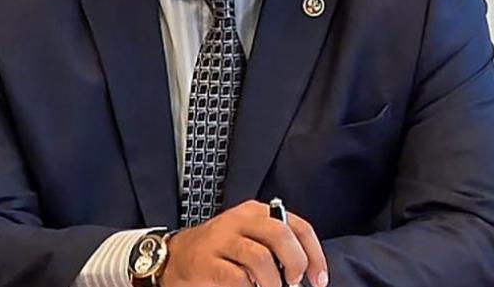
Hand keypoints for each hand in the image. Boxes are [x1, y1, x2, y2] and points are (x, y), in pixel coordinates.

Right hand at [160, 200, 328, 286]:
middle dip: (296, 262)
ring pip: (260, 258)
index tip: (319, 279)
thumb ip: (275, 247)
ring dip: (273, 282)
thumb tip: (305, 271)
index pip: (296, 225)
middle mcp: (239, 221)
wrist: (174, 258)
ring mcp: (221, 240)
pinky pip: (238, 278)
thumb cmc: (219, 253)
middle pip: (280, 234)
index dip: (314, 254)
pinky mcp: (206, 262)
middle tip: (294, 283)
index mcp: (255, 213)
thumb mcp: (248, 239)